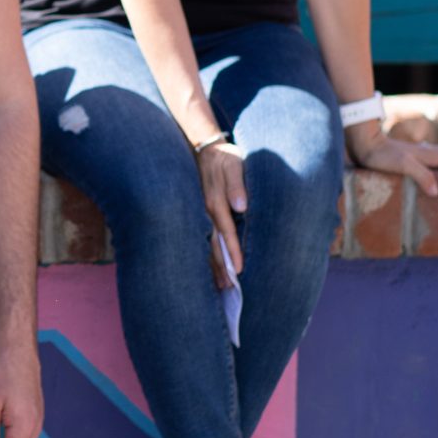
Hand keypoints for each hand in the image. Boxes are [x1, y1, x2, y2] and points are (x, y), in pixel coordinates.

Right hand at [195, 139, 245, 278]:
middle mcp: (204, 210)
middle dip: (221, 267)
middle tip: (230, 289)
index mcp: (214, 200)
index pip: (225, 231)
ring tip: (220, 287)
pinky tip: (207, 271)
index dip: (232, 250)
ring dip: (211, 266)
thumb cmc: (225, 157)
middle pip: (212, 244)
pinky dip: (204, 256)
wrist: (204, 149)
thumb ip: (236, 183)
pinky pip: (200, 239)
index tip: (240, 269)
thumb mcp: (234, 163)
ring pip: (204, 245)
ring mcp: (198, 214)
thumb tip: (241, 206)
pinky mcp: (197, 216)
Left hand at [345, 124, 437, 195]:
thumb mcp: (402, 166)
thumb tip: (436, 191)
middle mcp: (426, 152)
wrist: (363, 143)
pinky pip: (431, 158)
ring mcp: (417, 153)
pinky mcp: (407, 155)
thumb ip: (421, 176)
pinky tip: (436, 164)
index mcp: (429, 155)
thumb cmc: (382, 156)